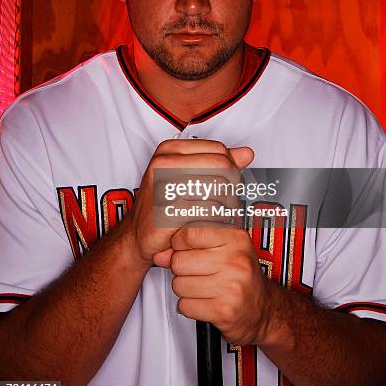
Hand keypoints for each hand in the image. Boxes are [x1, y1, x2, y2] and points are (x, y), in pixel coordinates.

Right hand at [132, 139, 253, 266]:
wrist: (138, 236)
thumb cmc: (165, 205)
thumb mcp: (190, 176)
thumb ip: (219, 163)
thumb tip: (247, 153)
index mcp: (169, 149)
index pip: (219, 150)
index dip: (231, 168)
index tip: (228, 184)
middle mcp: (163, 162)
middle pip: (221, 166)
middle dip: (231, 185)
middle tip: (227, 201)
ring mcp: (163, 185)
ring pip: (218, 188)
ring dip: (226, 204)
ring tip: (219, 213)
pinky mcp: (167, 210)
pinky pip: (208, 211)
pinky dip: (215, 220)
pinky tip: (210, 224)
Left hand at [158, 224, 271, 345]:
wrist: (264, 310)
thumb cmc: (241, 276)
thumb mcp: (223, 251)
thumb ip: (189, 248)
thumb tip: (160, 255)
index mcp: (235, 239)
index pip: (189, 235)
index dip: (179, 244)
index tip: (185, 250)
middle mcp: (235, 261)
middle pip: (179, 261)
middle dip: (180, 270)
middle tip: (196, 273)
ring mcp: (230, 286)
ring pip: (179, 285)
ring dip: (184, 289)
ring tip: (202, 288)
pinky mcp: (223, 311)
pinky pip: (185, 305)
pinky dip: (189, 306)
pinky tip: (204, 302)